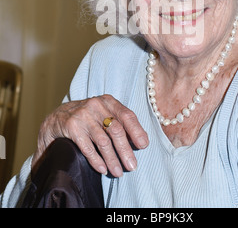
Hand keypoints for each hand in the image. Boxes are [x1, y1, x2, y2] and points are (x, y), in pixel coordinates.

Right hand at [32, 95, 148, 176]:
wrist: (56, 118)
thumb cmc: (87, 118)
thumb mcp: (104, 113)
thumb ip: (120, 122)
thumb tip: (141, 141)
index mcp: (108, 101)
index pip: (127, 115)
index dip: (136, 131)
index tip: (143, 145)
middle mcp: (96, 105)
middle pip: (116, 129)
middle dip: (125, 150)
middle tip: (132, 166)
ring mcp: (83, 116)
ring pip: (103, 141)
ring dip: (112, 159)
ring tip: (118, 172)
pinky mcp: (71, 127)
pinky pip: (87, 147)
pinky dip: (96, 160)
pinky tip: (102, 169)